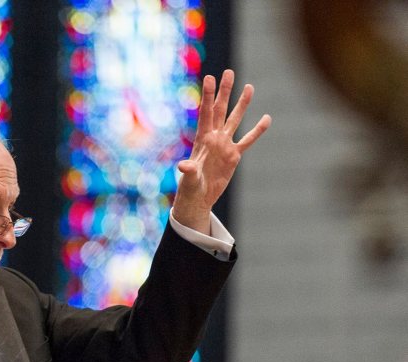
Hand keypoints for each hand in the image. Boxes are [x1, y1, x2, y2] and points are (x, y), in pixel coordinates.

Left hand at [174, 69, 271, 233]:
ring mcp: (224, 145)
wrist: (198, 199)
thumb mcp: (189, 179)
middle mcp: (213, 138)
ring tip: (249, 86)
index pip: (205, 113)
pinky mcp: (234, 156)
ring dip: (241, 104)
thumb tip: (184, 165)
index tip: (209, 77)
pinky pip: (248, 140)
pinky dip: (257, 130)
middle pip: (220, 110)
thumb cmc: (190, 188)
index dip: (207, 96)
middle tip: (228, 72)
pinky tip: (267, 118)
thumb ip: (188, 171)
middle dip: (224, 91)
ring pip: (234, 120)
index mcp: (201, 140)